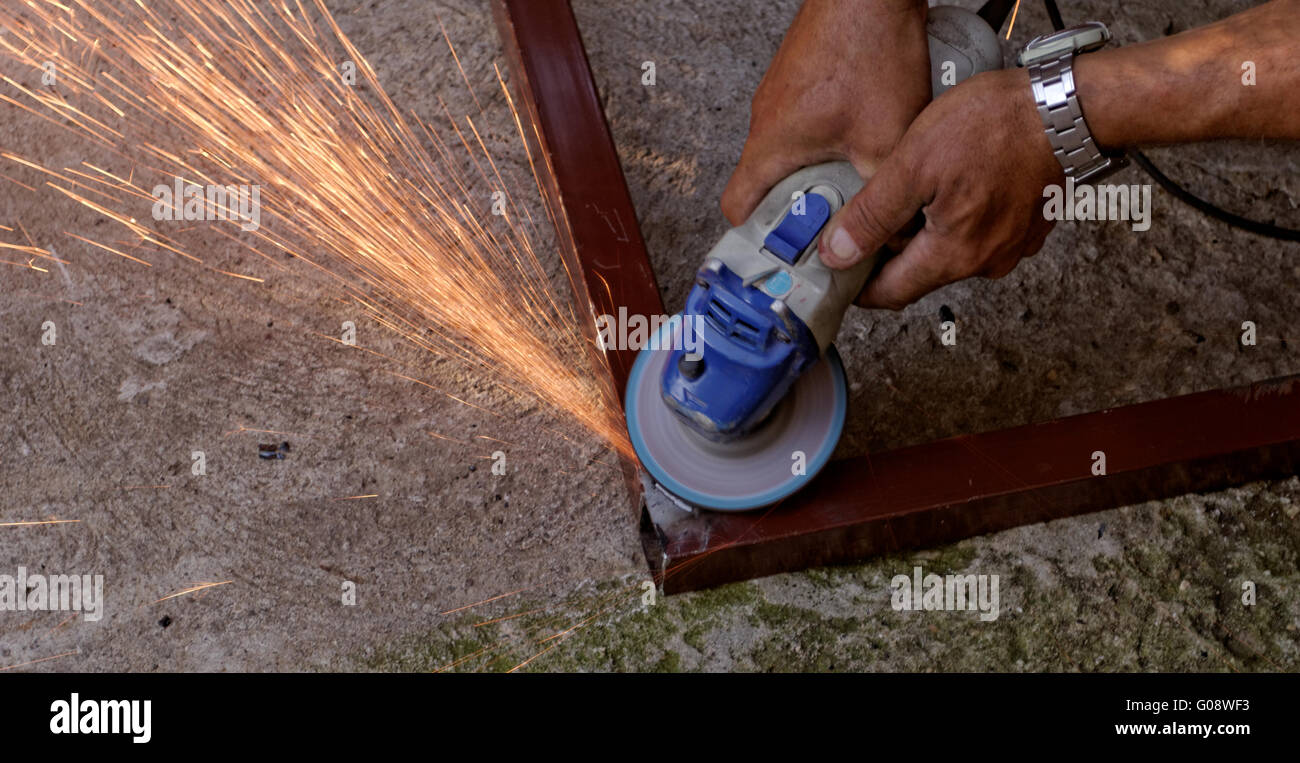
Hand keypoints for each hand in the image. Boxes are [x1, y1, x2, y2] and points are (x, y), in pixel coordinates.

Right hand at [720, 0, 929, 225]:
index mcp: (770, 145)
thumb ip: (886, 192)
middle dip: (800, 208)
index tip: (785, 251)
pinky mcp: (801, 79)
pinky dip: (827, 140)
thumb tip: (896, 228)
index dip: (756, 237)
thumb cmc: (867, 46)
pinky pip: (804, 125)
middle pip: (767, 185)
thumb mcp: (886, 138)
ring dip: (818, 171)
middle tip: (833, 220)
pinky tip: (864, 134)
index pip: (737, 208)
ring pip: (789, 154)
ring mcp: (780, 97)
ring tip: (855, 175)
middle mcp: (766, 121)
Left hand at [818, 68, 1064, 309]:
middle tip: (865, 217)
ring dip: (924, 232)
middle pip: (918, 273)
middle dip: (889, 252)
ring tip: (910, 191)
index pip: (890, 293)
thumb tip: (836, 255)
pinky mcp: (1026, 227)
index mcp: (953, 256)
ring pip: (948, 252)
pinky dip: (956, 219)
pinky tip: (950, 184)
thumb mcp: (913, 163)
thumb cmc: (994, 127)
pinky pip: (977, 234)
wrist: (1067, 106)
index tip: (837, 267)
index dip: (858, 285)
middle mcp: (985, 263)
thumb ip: (872, 216)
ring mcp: (1010, 247)